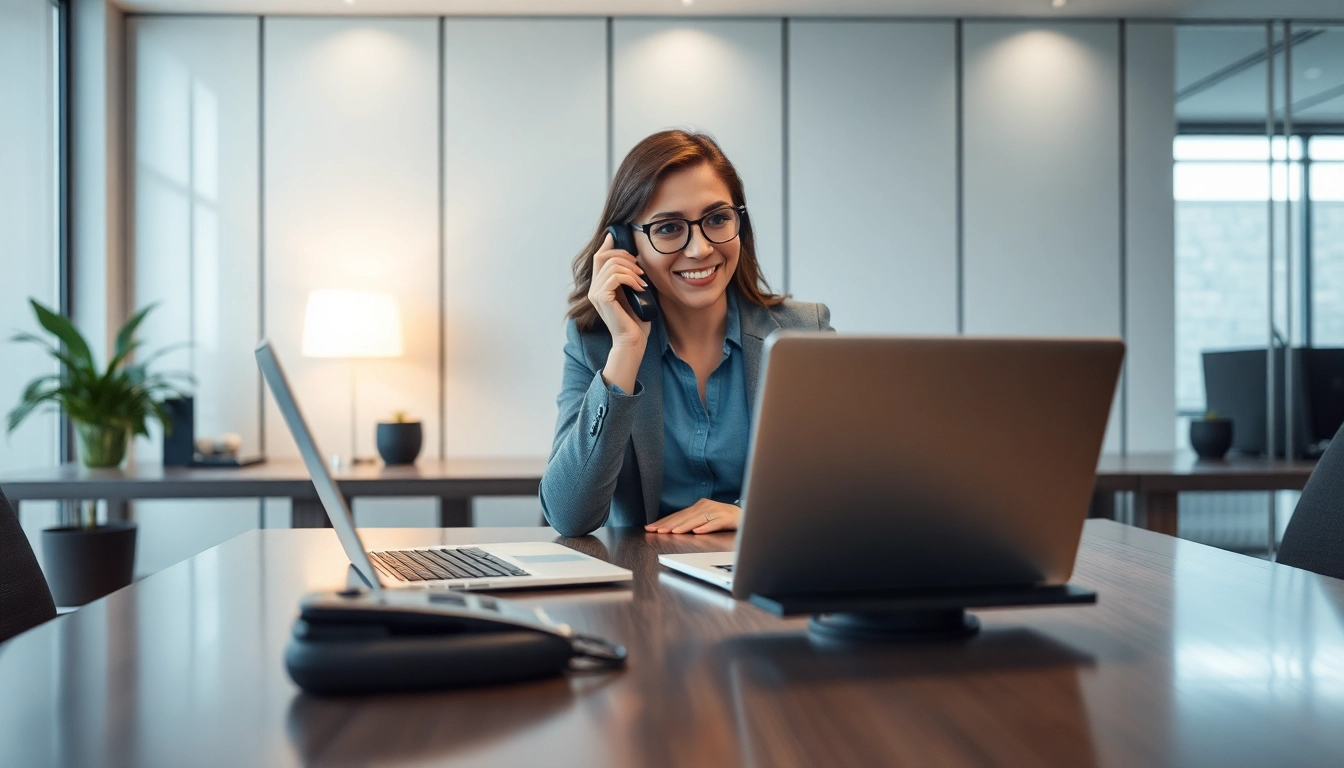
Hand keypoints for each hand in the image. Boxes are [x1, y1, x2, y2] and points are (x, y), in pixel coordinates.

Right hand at [588, 232, 651, 350]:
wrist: (633, 340)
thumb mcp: (634, 292)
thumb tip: (635, 258)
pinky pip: (615, 276)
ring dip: (631, 270)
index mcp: (599, 286)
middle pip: (604, 256)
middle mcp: (593, 289)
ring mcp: (595, 293)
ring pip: (611, 265)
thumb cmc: (636, 320)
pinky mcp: (602, 297)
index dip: (607, 245)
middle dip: (625, 256)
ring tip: (642, 281)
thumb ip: (629, 277)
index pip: (598, 258)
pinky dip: (630, 278)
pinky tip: (640, 287)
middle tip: (641, 269)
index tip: (615, 236)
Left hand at [645, 499, 739, 534]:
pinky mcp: (727, 518)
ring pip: (697, 519)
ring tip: (673, 532)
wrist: (747, 516)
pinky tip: (697, 532)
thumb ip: (691, 522)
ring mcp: (716, 511)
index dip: (663, 521)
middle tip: (657, 531)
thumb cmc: (724, 519)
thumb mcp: (705, 519)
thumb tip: (672, 529)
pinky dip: (706, 527)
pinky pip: (715, 523)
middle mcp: (706, 506)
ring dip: (684, 526)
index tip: (650, 528)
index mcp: (699, 506)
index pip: (678, 515)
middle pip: (684, 516)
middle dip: (669, 524)